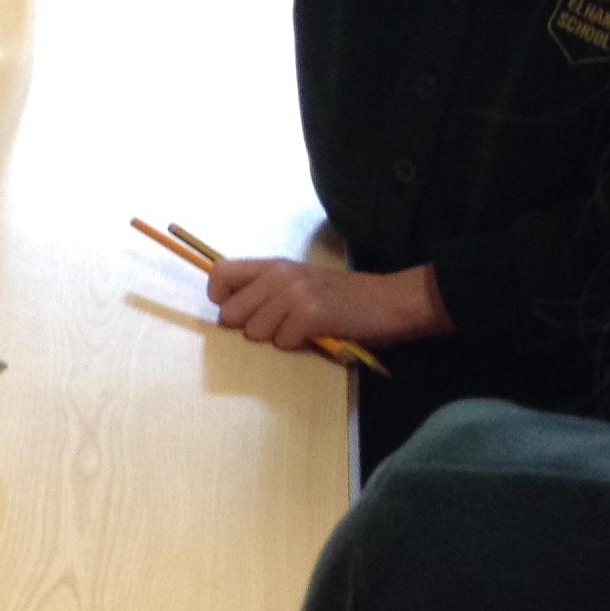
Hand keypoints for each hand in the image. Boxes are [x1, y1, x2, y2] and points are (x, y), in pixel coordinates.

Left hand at [205, 259, 449, 350]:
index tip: (238, 312)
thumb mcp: (299, 284)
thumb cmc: (343, 298)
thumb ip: (266, 291)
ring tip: (301, 330)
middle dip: (249, 328)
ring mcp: (293, 293)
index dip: (220, 298)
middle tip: (279, 327)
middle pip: (230, 313)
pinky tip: (316, 335)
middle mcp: (278, 274)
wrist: (390, 301)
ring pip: (254, 332)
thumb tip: (228, 313)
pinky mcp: (310, 314)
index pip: (219, 273)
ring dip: (277, 339)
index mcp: (272, 265)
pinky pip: (282, 342)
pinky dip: (297, 345)